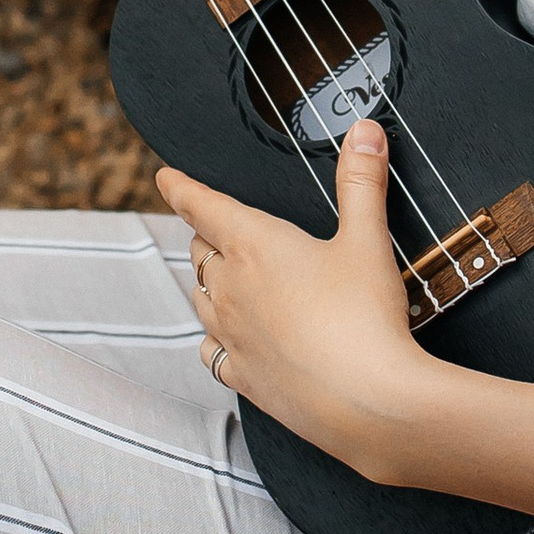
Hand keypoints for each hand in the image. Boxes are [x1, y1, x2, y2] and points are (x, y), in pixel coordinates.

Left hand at [158, 121, 432, 475]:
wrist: (368, 402)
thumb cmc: (366, 317)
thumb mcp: (367, 240)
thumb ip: (361, 183)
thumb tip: (364, 131)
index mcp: (254, 246)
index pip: (203, 206)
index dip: (181, 188)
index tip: (165, 177)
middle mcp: (230, 289)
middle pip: (201, 252)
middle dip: (206, 235)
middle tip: (212, 228)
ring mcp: (232, 336)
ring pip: (200, 299)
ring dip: (207, 284)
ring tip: (218, 278)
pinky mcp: (243, 377)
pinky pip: (210, 351)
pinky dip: (215, 339)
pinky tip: (228, 340)